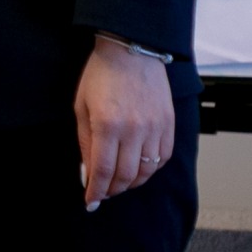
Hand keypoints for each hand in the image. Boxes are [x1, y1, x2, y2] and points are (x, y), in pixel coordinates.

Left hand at [74, 35, 174, 209]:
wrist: (131, 49)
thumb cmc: (102, 74)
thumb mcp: (82, 106)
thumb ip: (85, 142)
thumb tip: (88, 173)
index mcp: (108, 124)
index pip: (103, 171)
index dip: (96, 191)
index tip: (90, 201)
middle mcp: (134, 130)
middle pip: (125, 176)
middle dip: (112, 189)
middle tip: (103, 191)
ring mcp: (155, 128)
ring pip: (146, 172)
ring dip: (131, 182)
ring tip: (120, 181)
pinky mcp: (169, 124)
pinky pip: (162, 158)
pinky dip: (151, 169)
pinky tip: (140, 167)